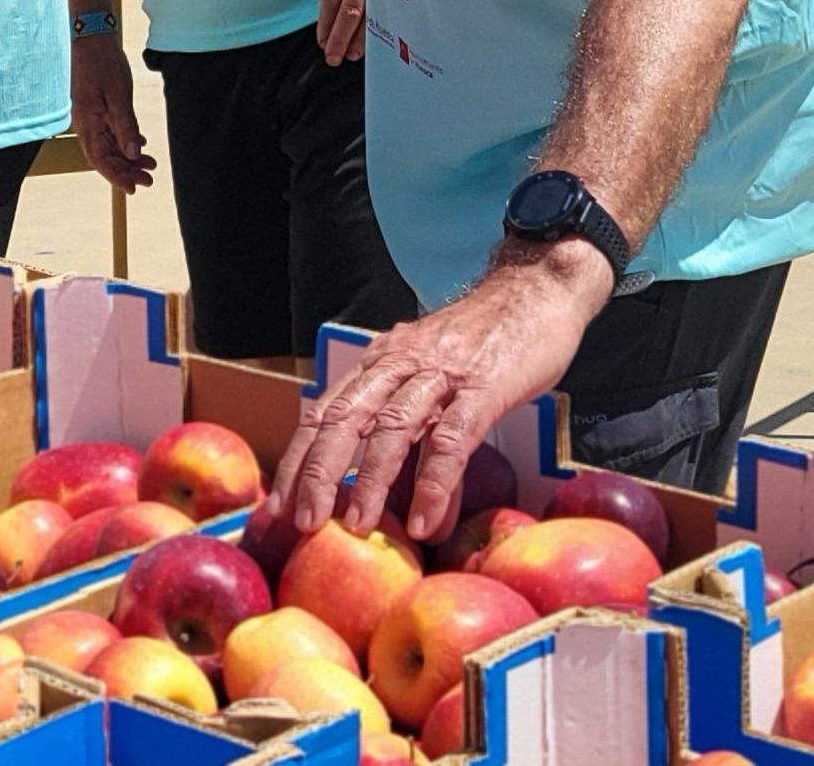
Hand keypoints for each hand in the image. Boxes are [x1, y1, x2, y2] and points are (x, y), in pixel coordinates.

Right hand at [71, 35, 153, 191]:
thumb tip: (133, 154)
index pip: (100, 160)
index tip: (135, 188)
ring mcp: (91, 117)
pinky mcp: (98, 108)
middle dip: (127, 170)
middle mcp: (86, 124)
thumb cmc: (103, 63)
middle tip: (149, 178)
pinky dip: (125, 141)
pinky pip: (110, 132)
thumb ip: (126, 127)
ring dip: (128, 157)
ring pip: (109, 146)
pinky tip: (141, 144)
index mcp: (87, 123)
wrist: (93, 38)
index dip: (117, 177)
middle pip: (105, 157)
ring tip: (150, 163)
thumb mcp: (119, 96)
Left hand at [268, 241, 611, 543]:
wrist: (537, 286)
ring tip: (355, 526)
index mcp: (381, 361)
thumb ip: (415, 429)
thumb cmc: (486, 340)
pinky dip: (433, 482)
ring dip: (369, 481)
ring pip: (392, 428)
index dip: (297, 459)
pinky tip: (424, 519)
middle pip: (344, 419)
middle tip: (300, 523)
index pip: (324, 411)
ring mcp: (441, 373)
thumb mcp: (434, 375)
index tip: (276, 504)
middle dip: (316, 474)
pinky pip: (451, 438)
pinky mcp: (483, 385)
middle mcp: (400, 363)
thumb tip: (409, 505)